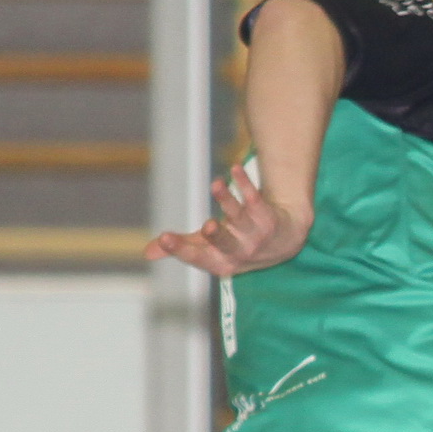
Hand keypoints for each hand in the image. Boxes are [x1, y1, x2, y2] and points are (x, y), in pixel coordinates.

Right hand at [145, 163, 310, 278]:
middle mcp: (241, 252)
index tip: (164, 238)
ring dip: (228, 200)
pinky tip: (236, 168)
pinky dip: (245, 184)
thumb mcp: (211, 250)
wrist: (285, 242)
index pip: (199, 258)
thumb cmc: (239, 245)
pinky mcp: (269, 218)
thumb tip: (147, 253)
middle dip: (216, 236)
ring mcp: (257, 236)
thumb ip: (183, 247)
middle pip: (226, 244)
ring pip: (241, 218)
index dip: (181, 250)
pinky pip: (256, 199)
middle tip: (207, 226)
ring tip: (216, 183)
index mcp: (222, 263)